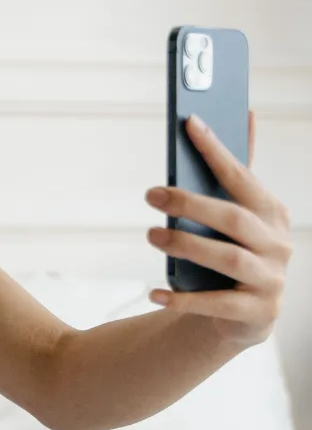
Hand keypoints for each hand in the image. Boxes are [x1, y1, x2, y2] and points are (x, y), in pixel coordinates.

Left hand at [144, 108, 292, 347]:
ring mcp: (271, 279)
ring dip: (186, 246)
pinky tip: (154, 292)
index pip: (242, 176)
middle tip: (151, 195)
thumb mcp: (239, 214)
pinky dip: (184, 298)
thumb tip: (247, 114)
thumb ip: (238, 171)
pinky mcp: (258, 312)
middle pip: (233, 219)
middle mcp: (277, 243)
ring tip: (151, 236)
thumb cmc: (236, 250)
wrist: (247, 315)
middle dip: (190, 204)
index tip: (190, 124)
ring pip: (228, 259)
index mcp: (271, 212)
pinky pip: (218, 304)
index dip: (216, 150)